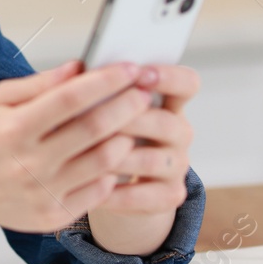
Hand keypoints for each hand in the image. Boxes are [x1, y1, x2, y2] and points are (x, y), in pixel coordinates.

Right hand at [0, 60, 155, 234]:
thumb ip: (40, 83)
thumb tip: (80, 67)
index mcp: (15, 128)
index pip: (70, 98)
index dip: (106, 81)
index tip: (130, 68)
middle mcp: (29, 162)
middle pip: (94, 129)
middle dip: (127, 105)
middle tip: (144, 91)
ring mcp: (43, 192)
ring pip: (103, 161)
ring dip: (126, 137)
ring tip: (133, 123)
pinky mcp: (54, 215)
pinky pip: (99, 190)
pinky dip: (112, 170)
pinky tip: (113, 154)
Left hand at [87, 62, 198, 254]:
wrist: (114, 182)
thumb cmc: (103, 133)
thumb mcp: (100, 107)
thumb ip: (92, 86)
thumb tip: (75, 67)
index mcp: (168, 102)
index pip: (187, 83)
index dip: (169, 77)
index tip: (140, 73)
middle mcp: (179, 132)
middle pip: (166, 123)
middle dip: (129, 120)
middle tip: (95, 118)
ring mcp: (177, 166)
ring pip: (151, 160)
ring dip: (115, 157)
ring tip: (82, 154)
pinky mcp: (168, 196)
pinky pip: (142, 196)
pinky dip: (112, 192)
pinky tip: (87, 186)